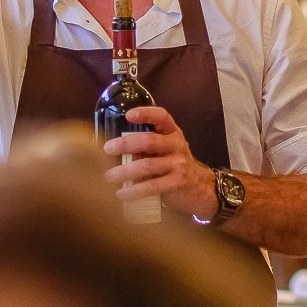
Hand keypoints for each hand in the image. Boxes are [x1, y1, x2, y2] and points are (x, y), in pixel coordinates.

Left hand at [102, 106, 216, 219]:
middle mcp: (176, 145)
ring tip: (109, 176)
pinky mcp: (176, 183)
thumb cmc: (173, 164)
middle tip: (107, 149)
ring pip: (147, 165)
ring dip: (124, 171)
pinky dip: (134, 190)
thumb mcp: (165, 149)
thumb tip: (114, 148)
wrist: (199, 187)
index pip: (161, 117)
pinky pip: (152, 186)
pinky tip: (121, 193)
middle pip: (149, 140)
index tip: (128, 115)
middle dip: (125, 144)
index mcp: (172, 132)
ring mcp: (178, 164)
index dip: (146, 113)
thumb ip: (146, 145)